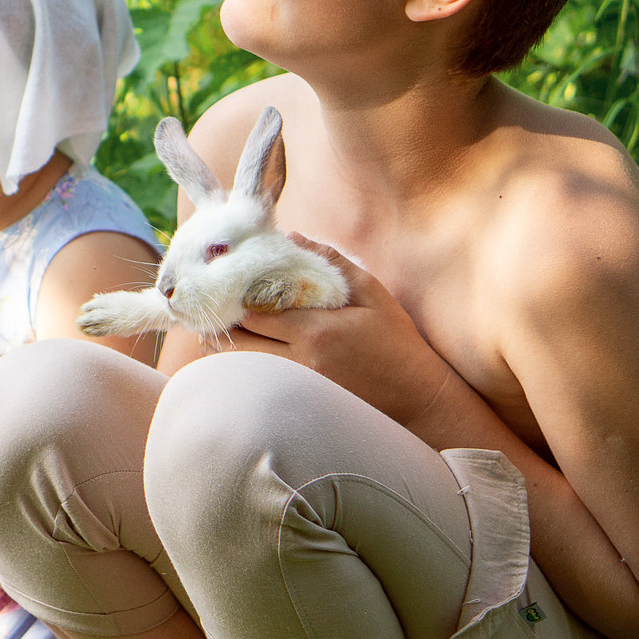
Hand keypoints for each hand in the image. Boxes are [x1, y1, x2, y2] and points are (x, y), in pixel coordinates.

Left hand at [226, 236, 460, 429]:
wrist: (419, 398)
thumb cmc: (398, 341)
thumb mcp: (372, 293)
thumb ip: (331, 263)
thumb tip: (292, 238)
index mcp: (316, 331)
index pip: (255, 312)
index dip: (236, 297)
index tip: (231, 282)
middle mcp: (300, 362)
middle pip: (241, 341)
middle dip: (226, 321)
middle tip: (220, 304)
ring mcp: (298, 386)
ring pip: (244, 365)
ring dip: (233, 345)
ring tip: (226, 326)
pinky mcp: (301, 401)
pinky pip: (260, 381)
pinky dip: (249, 364)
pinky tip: (247, 351)